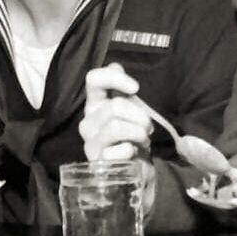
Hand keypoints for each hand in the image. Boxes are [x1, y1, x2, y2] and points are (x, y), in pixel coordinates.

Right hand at [80, 63, 158, 216]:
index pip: (94, 79)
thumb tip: (115, 66)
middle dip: (139, 116)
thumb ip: (123, 89)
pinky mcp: (97, 161)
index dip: (115, 79)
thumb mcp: (132, 110)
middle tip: (148, 127)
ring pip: (116, 127)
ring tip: (144, 140)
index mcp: (95, 104)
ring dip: (138, 133)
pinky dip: (132, 150)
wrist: (136, 169)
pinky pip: (119, 149)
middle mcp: (88, 121)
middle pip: (113, 106)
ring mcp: (90, 142)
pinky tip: (132, 154)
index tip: (136, 88)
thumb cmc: (134, 137)